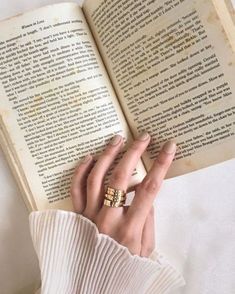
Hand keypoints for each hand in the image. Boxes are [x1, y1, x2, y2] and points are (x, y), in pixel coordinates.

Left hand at [70, 133, 175, 256]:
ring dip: (107, 155)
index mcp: (130, 228)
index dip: (160, 165)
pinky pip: (76, 188)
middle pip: (120, 176)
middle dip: (134, 152)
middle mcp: (107, 218)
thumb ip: (148, 219)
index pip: (149, 189)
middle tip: (142, 137)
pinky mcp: (77, 215)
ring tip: (117, 139)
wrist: (94, 284)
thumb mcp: (145, 248)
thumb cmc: (124, 268)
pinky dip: (81, 170)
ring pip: (96, 177)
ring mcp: (89, 215)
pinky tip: (90, 157)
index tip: (168, 147)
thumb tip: (146, 194)